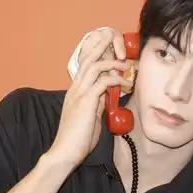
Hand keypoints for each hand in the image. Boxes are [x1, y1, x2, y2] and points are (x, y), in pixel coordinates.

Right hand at [46, 29, 132, 168]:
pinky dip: (116, 80)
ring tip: (127, 65)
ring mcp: (79, 93)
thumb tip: (107, 94)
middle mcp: (75, 88)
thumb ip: (96, 102)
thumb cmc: (78, 138)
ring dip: (113, 62)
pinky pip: (102, 82)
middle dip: (102, 45)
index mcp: (75, 90)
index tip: (114, 50)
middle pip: (88, 57)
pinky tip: (127, 84)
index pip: (85, 64)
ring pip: (95, 65)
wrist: (65, 152)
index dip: (98, 53)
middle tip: (117, 39)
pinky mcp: (85, 101)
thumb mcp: (90, 115)